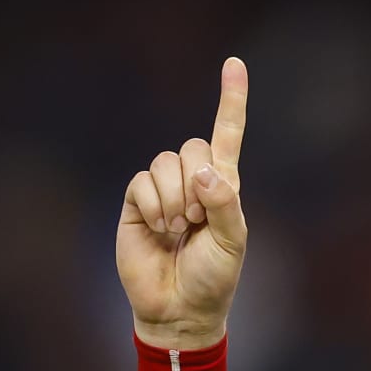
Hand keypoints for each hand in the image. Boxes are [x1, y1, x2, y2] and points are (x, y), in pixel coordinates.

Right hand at [117, 57, 249, 349]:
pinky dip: (153, 204)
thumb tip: (205, 172)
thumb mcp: (231, 243)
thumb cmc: (213, 277)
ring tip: (178, 229)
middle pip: (193, 147)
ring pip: (166, 162)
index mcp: (225, 187)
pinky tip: (158, 229)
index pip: (228, 135)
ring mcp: (163, 190)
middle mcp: (193, 181)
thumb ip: (224, 205)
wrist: (178, 307)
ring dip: (175, 198)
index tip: (234, 63)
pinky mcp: (136, 201)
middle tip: (198, 220)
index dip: (231, 100)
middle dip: (197, 183)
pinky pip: (142, 181)